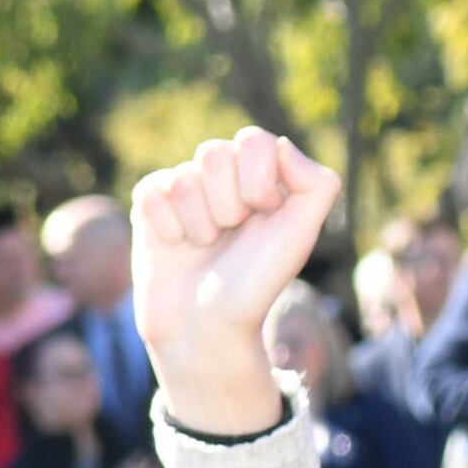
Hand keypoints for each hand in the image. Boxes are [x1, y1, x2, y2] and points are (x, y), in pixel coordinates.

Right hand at [130, 127, 342, 436]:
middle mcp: (225, 178)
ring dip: (200, 222)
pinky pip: (152, 190)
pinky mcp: (151, 204)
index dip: (258, 181)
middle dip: (228, 204)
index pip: (255, 141)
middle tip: (232, 236)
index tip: (265, 215)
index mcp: (263, 178)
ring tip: (206, 247)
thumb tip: (284, 146)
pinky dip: (168, 227)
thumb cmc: (257, 282)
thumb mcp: (301, 235)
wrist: (207, 326)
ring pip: (184, 177)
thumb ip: (317, 185)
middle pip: (215, 153)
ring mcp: (186, 189)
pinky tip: (177, 246)